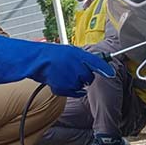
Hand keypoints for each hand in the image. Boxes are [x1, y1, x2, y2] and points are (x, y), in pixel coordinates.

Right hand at [0, 35, 114, 97]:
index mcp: (79, 54)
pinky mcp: (64, 87)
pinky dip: (68, 90)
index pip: (96, 63)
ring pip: (80, 86)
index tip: (111, 73)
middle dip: (84, 77)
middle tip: (72, 72)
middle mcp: (77, 65)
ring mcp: (71, 77)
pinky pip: (73, 92)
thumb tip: (97, 64)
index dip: (105, 69)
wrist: (34, 60)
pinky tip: (59, 82)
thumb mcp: (68, 52)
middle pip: (89, 77)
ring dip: (74, 83)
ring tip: (62, 76)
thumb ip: (82, 58)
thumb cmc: (49, 55)